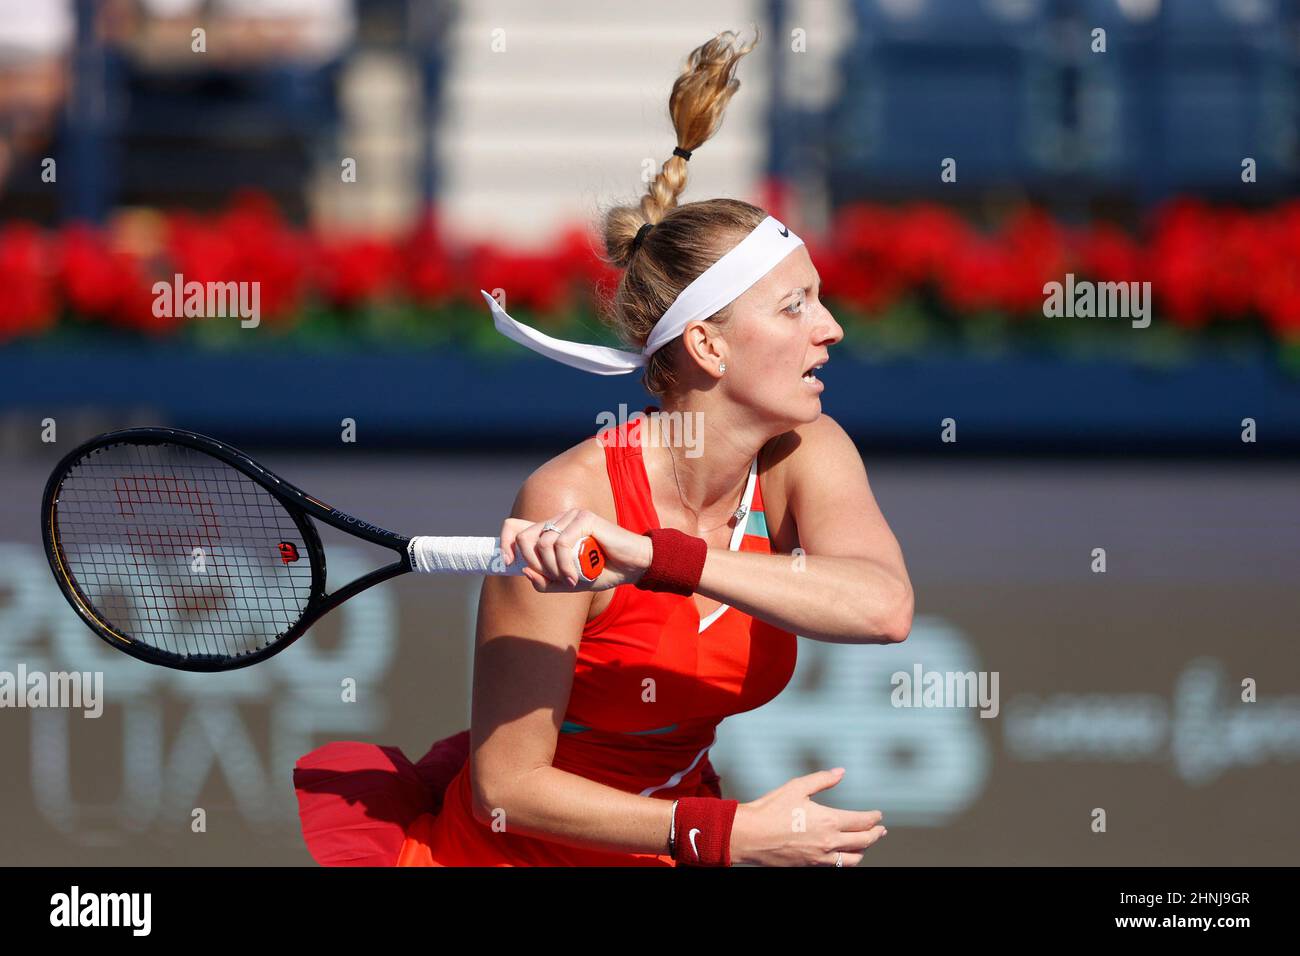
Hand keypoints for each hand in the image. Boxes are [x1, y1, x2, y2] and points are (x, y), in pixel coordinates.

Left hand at [500, 508, 651, 591]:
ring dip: (554, 569)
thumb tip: (524, 571)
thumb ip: (546, 582)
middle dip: (535, 564)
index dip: (505, 541)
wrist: (632, 566)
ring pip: (543, 543)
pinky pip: (561, 543)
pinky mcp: (584, 518)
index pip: (516, 527)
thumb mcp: (568, 583)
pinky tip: (575, 577)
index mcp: (551, 532)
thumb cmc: (602, 572)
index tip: (507, 562)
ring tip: (570, 580)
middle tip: (554, 579)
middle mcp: (558, 521)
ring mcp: (570, 517)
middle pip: (525, 537)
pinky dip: (565, 566)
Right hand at [728, 768, 885, 866]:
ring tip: (865, 844)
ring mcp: (820, 857)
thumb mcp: (797, 787)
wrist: (749, 836)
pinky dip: (846, 861)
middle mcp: (828, 842)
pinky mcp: (809, 866)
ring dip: (863, 851)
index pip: (861, 822)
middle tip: (880, 830)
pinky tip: (844, 855)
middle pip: (862, 842)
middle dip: (875, 835)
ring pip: (853, 859)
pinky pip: (836, 866)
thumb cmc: (770, 810)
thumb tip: (840, 772)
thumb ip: (822, 780)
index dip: (873, 818)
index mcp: (828, 821)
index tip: (878, 815)